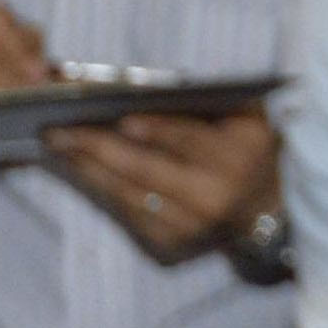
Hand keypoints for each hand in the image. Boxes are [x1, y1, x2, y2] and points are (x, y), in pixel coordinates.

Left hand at [47, 110, 282, 262]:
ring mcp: (190, 225)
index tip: (120, 118)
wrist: (269, 212)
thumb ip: (211, 101)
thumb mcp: (247, 119)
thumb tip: (142, 85)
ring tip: (59, 142)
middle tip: (58, 128)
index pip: (190, 141)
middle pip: (145, 169)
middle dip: (97, 147)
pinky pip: (127, 211)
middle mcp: (213, 196)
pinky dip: (100, 186)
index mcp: (237, 157)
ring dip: (88, 167)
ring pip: (128, 192)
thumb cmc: (250, 149)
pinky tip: (79, 166)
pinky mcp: (171, 243)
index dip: (157, 130)